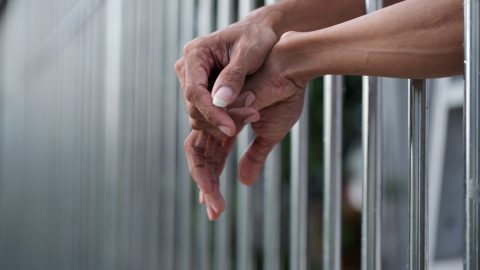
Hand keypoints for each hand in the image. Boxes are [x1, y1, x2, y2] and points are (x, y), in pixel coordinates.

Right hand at [175, 13, 277, 138]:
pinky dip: (224, 119)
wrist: (258, 33)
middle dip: (221, 118)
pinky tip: (244, 114)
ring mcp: (193, 81)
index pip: (195, 92)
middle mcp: (187, 68)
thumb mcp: (249, 53)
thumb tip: (220, 100)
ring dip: (224, 121)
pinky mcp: (202, 91)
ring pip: (199, 115)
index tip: (231, 128)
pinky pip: (207, 114)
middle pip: (194, 108)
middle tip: (252, 115)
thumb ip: (234, 76)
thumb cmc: (255, 37)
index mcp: (195, 54)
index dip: (212, 113)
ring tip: (252, 112)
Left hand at [185, 34, 306, 219]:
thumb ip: (255, 156)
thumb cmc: (284, 96)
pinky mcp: (217, 111)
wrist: (290, 70)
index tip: (216, 207)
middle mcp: (219, 122)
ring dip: (205, 182)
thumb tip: (244, 183)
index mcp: (229, 126)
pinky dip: (208, 166)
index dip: (213, 180)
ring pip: (198, 153)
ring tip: (214, 206)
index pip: (213, 157)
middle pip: (203, 158)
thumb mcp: (270, 134)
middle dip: (206, 186)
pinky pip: (203, 142)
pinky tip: (212, 187)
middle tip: (214, 213)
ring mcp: (217, 116)